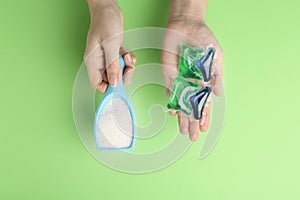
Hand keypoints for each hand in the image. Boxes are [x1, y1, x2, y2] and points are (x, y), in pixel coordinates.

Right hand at [84, 0, 135, 92]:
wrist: (108, 8)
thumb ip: (112, 65)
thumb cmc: (105, 22)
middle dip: (122, 75)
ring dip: (126, 67)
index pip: (97, 84)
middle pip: (111, 80)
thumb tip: (114, 83)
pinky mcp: (113, 54)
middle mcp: (99, 62)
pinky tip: (127, 52)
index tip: (119, 84)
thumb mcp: (110, 44)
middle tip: (128, 67)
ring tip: (127, 56)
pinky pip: (122, 63)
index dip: (108, 88)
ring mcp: (106, 58)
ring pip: (119, 72)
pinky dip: (128, 60)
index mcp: (93, 62)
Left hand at [162, 13, 222, 140]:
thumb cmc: (203, 38)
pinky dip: (171, 101)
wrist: (186, 25)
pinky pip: (170, 90)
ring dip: (182, 116)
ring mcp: (180, 80)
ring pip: (181, 103)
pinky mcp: (169, 74)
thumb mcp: (215, 56)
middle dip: (192, 122)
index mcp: (205, 81)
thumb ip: (216, 75)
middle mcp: (192, 83)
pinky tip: (172, 112)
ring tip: (182, 130)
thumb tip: (217, 94)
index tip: (204, 128)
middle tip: (192, 137)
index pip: (205, 102)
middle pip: (192, 106)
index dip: (204, 116)